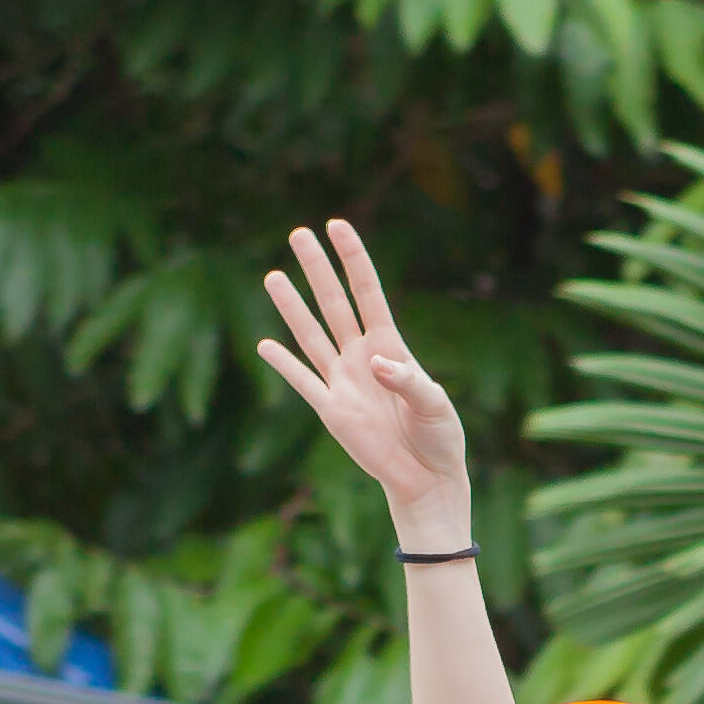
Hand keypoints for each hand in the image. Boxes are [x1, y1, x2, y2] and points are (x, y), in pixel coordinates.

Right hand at [253, 219, 473, 544]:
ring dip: (292, 307)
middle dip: (317, 269)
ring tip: (273, 276)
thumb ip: (408, 381)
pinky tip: (264, 345)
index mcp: (391, 346)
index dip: (353, 259)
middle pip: (334, 304)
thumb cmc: (440, 437)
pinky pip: (303, 383)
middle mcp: (362, 357)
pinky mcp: (331, 411)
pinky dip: (283, 365)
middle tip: (298, 233)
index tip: (338, 225)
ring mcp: (343, 382)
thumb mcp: (435, 405)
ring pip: (311, 335)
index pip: (367, 293)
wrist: (426, 478)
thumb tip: (375, 363)